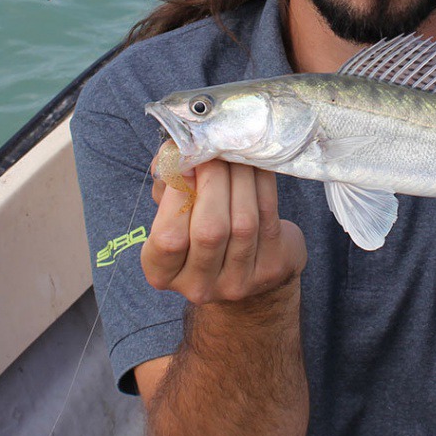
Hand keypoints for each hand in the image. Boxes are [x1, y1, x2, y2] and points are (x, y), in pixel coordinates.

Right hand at [141, 152, 306, 305]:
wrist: (247, 268)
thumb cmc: (200, 228)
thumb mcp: (174, 211)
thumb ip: (168, 183)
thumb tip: (175, 150)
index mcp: (163, 273)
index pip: (168, 238)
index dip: (178, 195)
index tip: (187, 161)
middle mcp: (199, 286)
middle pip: (209, 231)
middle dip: (214, 181)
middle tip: (216, 150)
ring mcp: (238, 282)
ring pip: (243, 223)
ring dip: (241, 177)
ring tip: (236, 151)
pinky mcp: (271, 268)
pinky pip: (268, 216)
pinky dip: (262, 183)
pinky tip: (257, 164)